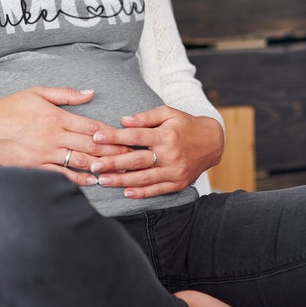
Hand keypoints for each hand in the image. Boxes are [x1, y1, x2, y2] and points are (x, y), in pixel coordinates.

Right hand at [0, 87, 129, 186]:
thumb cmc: (10, 107)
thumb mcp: (38, 92)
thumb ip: (66, 94)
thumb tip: (90, 92)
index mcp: (56, 116)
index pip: (90, 126)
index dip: (110, 134)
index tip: (126, 138)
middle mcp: (53, 135)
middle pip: (90, 145)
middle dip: (113, 151)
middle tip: (131, 157)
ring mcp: (44, 153)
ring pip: (79, 161)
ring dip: (100, 166)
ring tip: (118, 170)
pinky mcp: (35, 167)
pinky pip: (61, 174)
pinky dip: (78, 178)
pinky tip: (91, 181)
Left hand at [89, 106, 223, 198]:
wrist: (212, 142)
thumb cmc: (185, 124)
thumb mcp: (168, 113)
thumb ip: (145, 117)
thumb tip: (124, 121)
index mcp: (166, 135)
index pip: (135, 136)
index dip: (114, 137)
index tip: (96, 137)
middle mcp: (170, 154)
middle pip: (136, 160)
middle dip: (112, 163)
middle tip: (93, 166)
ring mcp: (175, 171)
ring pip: (144, 178)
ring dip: (122, 181)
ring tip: (103, 181)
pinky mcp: (179, 183)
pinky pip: (158, 190)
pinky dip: (142, 193)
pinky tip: (126, 193)